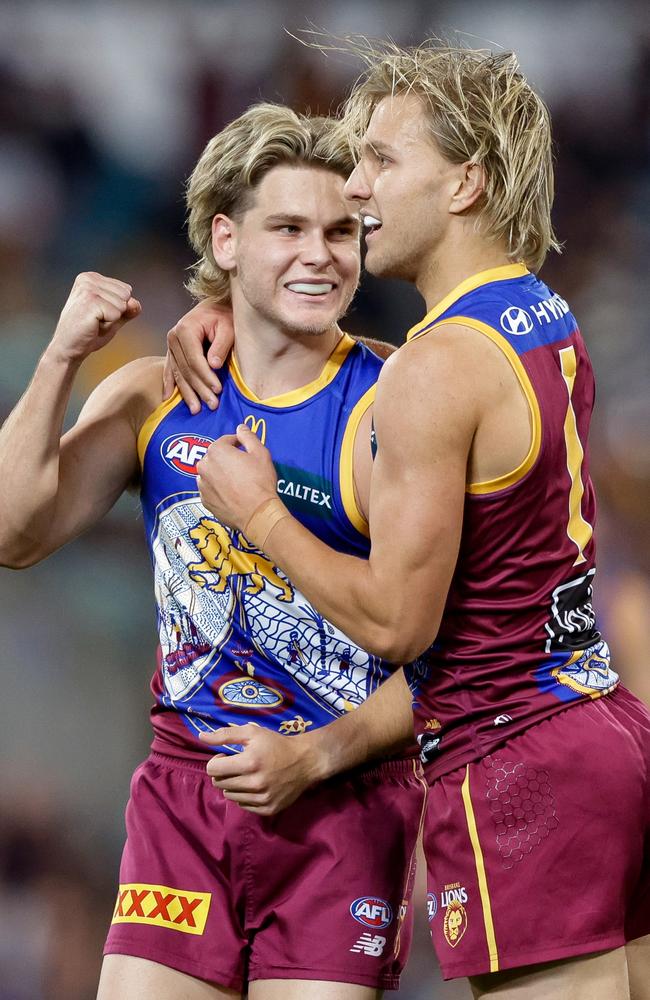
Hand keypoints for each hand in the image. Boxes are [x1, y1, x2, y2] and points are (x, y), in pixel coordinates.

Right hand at [48, 272, 140, 364]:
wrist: (68, 349)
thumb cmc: (89, 333)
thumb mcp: (113, 318)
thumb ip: (127, 309)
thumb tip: (136, 304)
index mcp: (92, 278)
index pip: (126, 290)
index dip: (117, 308)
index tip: (99, 315)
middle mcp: (88, 279)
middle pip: (126, 295)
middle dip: (116, 313)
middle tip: (96, 321)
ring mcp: (88, 289)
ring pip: (123, 304)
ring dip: (111, 320)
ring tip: (93, 323)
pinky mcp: (90, 301)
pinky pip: (117, 313)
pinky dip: (108, 324)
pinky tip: (92, 326)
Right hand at [163, 299, 234, 412]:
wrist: (214, 307)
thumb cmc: (224, 316)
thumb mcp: (228, 326)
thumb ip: (221, 345)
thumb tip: (214, 365)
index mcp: (185, 329)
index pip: (194, 359)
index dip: (206, 376)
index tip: (218, 389)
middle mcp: (173, 338)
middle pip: (186, 370)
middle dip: (199, 389)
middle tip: (212, 405)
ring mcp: (170, 346)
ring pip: (178, 374)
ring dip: (187, 393)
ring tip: (196, 409)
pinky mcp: (171, 352)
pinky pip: (169, 370)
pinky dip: (170, 384)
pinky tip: (168, 398)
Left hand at [196, 423, 278, 530]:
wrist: (257, 513)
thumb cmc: (260, 481)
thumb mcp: (260, 453)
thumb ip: (248, 436)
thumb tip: (241, 427)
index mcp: (216, 450)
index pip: (226, 441)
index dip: (237, 444)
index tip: (246, 450)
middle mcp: (204, 465)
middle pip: (216, 456)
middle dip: (227, 459)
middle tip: (243, 467)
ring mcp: (202, 484)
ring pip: (211, 473)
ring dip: (220, 473)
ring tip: (237, 481)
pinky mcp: (204, 500)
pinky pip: (210, 489)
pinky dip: (218, 489)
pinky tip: (231, 493)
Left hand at [201, 725, 320, 814]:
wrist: (305, 761)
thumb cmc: (276, 744)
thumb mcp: (252, 732)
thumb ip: (225, 735)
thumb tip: (201, 737)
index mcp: (249, 763)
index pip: (212, 769)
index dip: (217, 761)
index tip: (227, 756)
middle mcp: (254, 784)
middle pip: (219, 783)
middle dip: (223, 773)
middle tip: (237, 765)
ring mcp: (262, 799)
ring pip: (230, 796)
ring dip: (233, 784)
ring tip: (246, 775)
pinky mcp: (268, 809)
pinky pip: (243, 805)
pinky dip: (244, 796)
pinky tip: (255, 785)